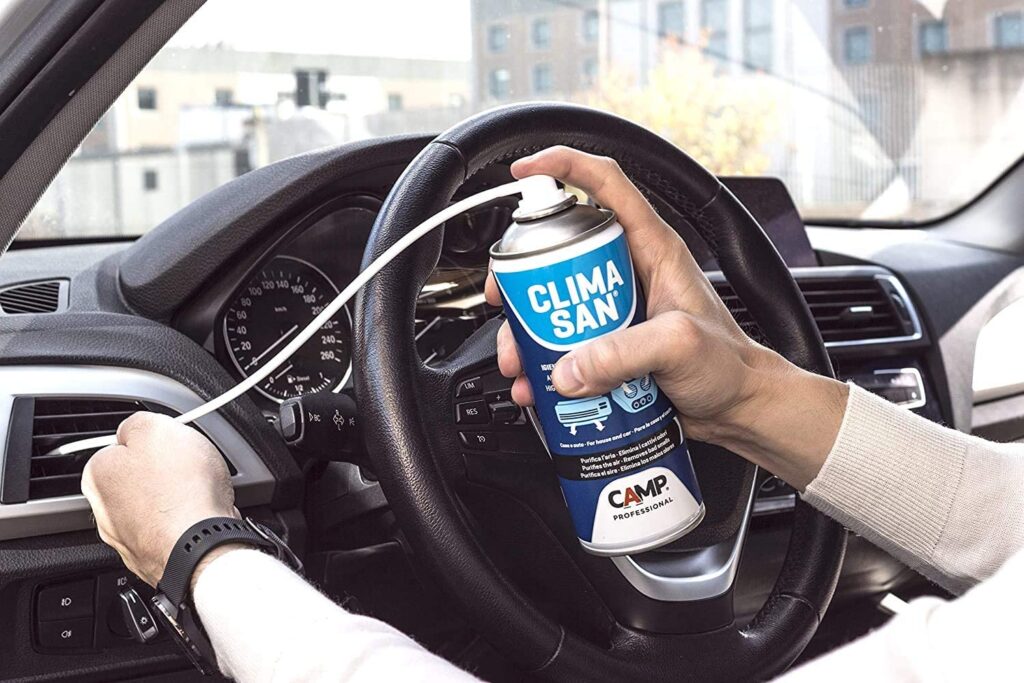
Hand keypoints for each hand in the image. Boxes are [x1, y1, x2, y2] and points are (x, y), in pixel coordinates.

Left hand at [81, 412, 239, 586]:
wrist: (202, 545)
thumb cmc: (181, 490)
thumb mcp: (156, 428)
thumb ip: (137, 423)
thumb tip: (134, 429)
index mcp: (98, 474)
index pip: (121, 446)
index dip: (152, 442)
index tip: (170, 443)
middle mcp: (105, 511)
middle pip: (138, 479)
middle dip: (162, 473)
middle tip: (188, 467)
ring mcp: (129, 539)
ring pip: (156, 507)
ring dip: (175, 500)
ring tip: (200, 493)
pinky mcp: (154, 557)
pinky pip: (172, 529)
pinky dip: (185, 523)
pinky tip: (202, 516)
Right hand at [486, 146, 847, 487]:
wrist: (738, 410)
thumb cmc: (729, 366)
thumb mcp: (679, 347)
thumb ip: (624, 353)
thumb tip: (567, 367)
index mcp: (652, 248)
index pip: (606, 185)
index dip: (564, 166)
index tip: (525, 170)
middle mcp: (629, 271)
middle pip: (562, 249)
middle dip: (523, 275)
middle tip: (505, 298)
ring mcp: (615, 308)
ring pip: (554, 302)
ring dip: (528, 330)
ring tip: (520, 360)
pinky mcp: (608, 344)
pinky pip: (563, 343)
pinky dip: (544, 363)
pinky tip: (540, 386)